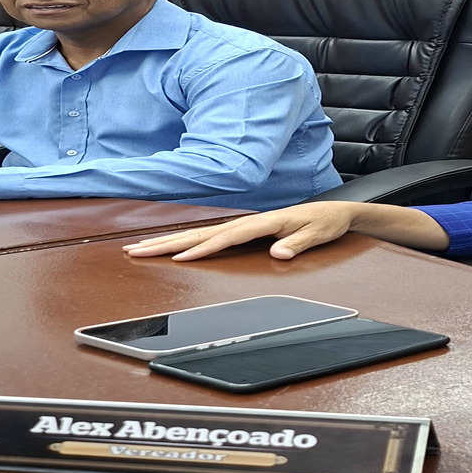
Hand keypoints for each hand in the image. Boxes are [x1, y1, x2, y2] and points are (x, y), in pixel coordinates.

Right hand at [123, 202, 362, 260]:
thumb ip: (297, 244)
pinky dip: (187, 241)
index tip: (181, 259)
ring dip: (170, 241)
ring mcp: (243, 224)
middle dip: (169, 243)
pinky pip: (209, 236)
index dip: (204, 249)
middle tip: (137, 251)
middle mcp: (249, 221)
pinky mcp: (244, 229)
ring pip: (200, 233)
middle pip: (202, 233)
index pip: (228, 237)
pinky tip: (171, 248)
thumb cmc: (325, 223)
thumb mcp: (318, 235)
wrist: (334, 213)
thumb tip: (277, 253)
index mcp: (265, 222)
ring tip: (141, 249)